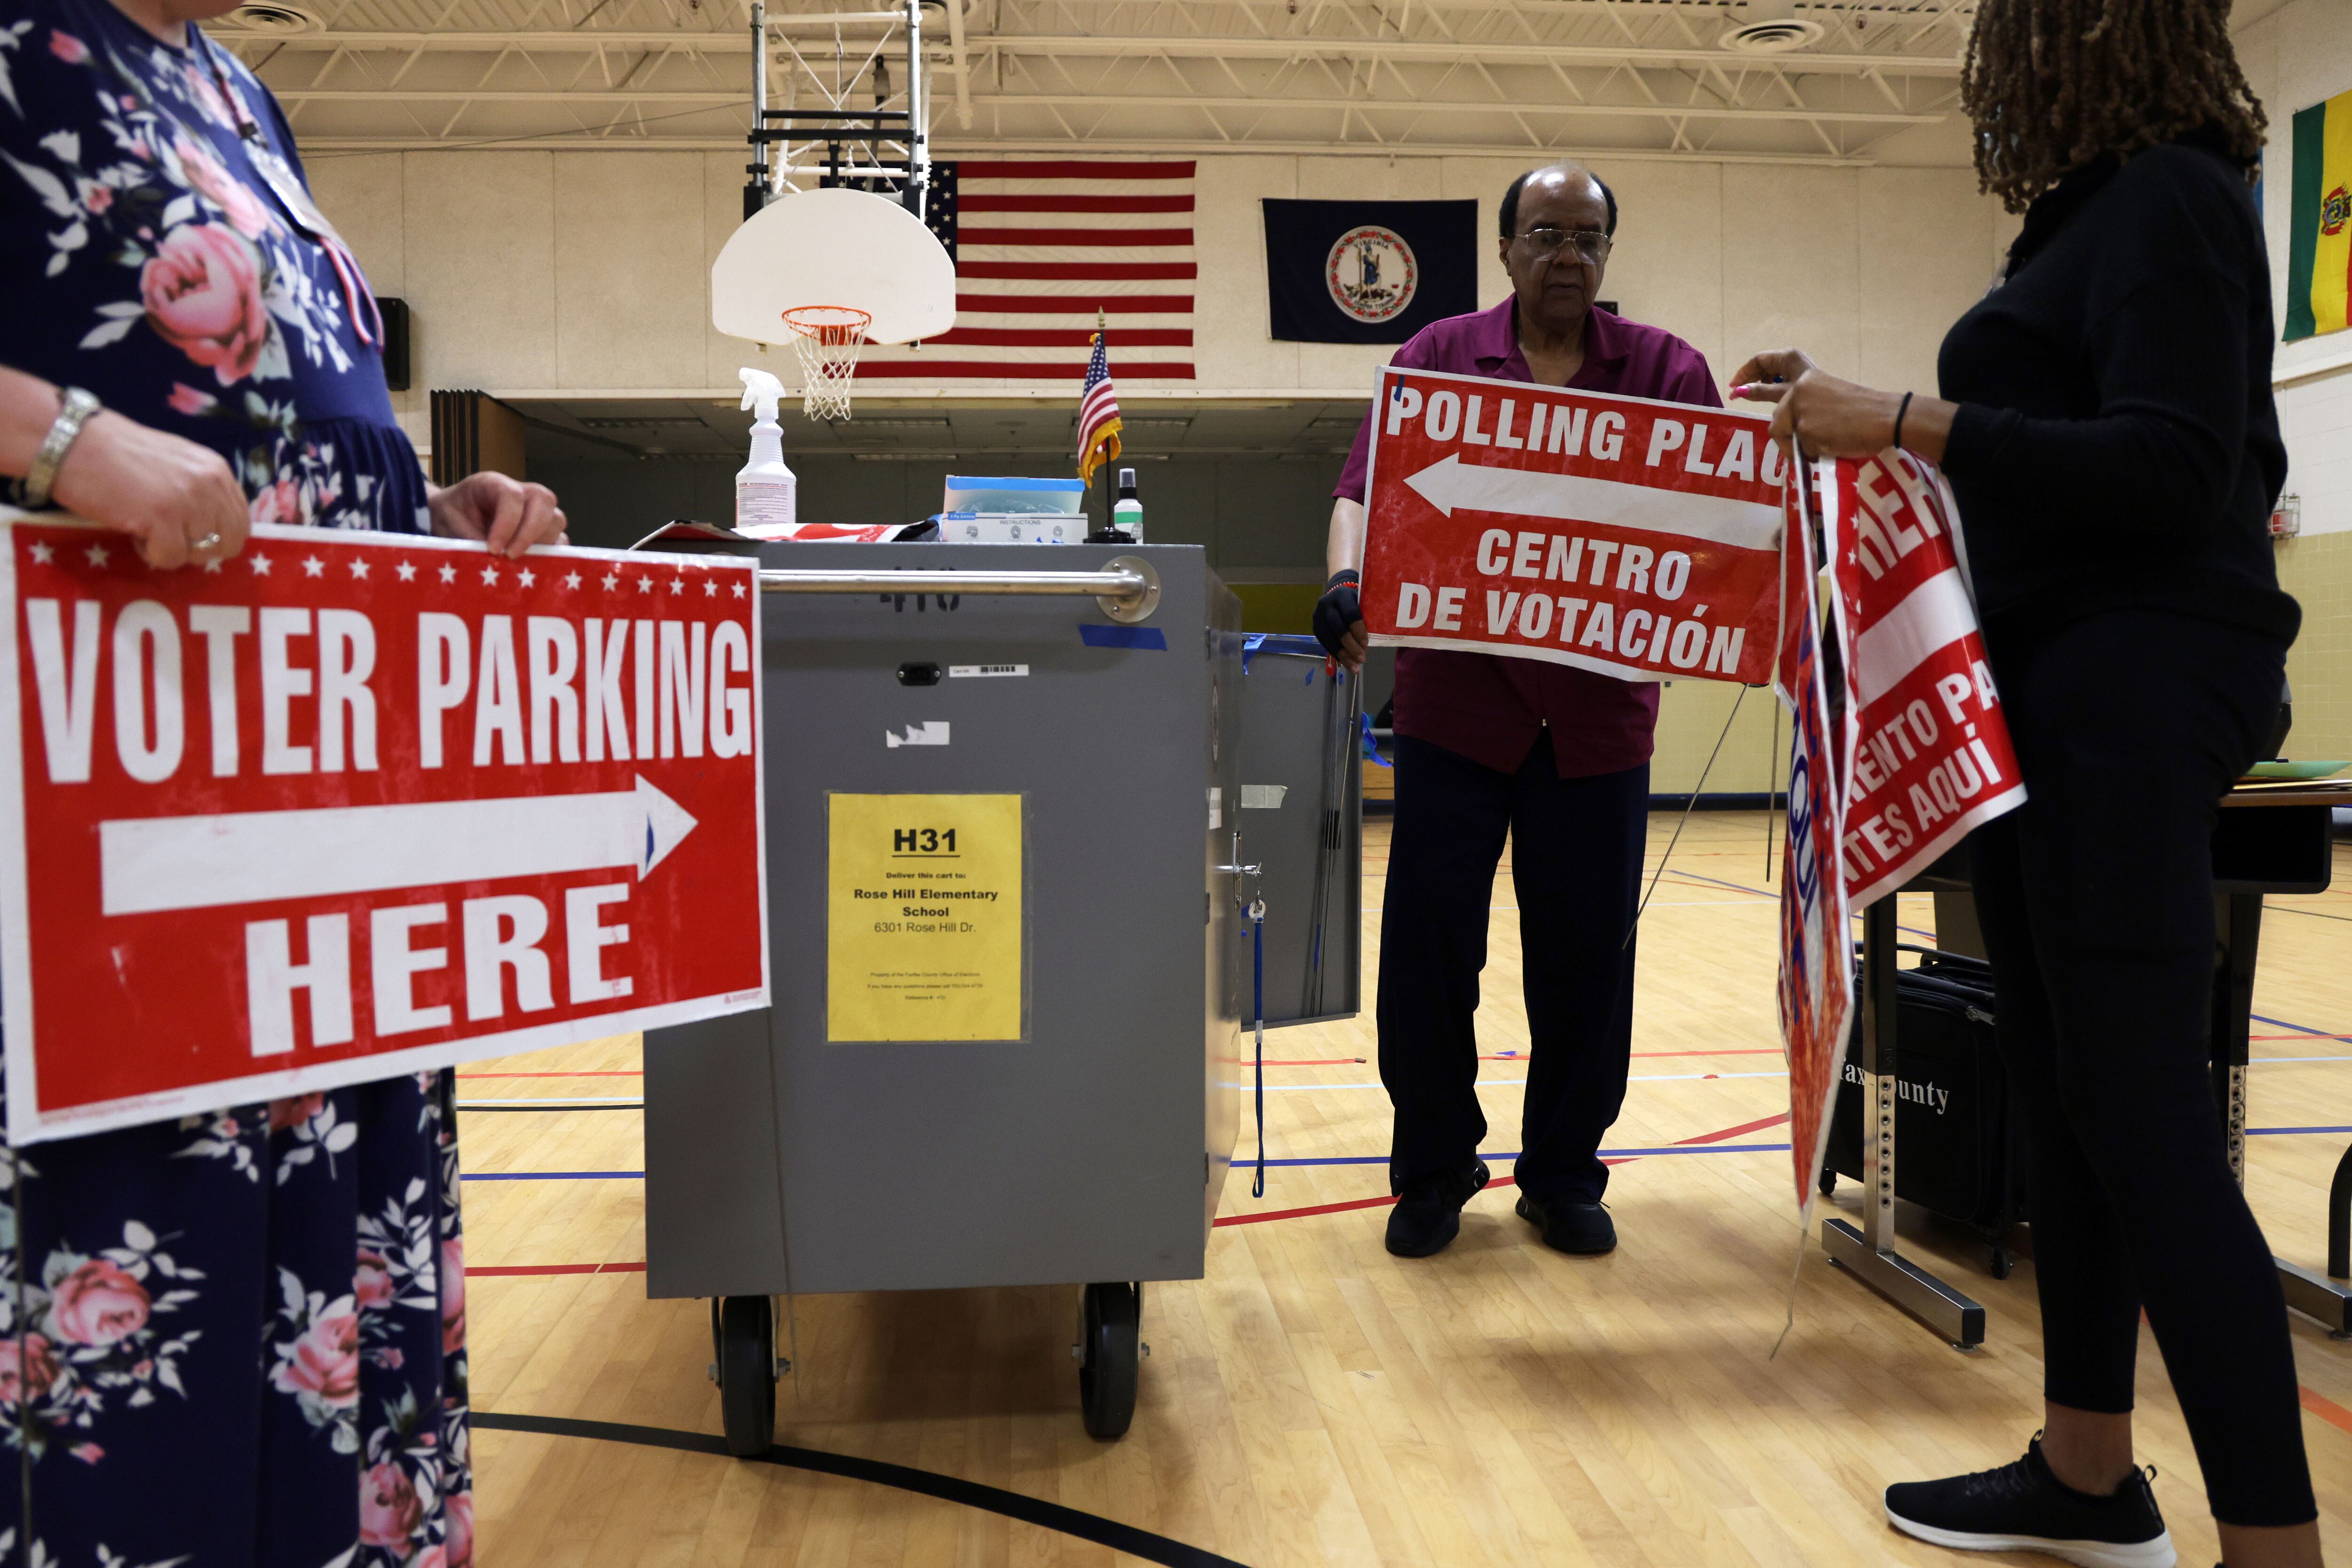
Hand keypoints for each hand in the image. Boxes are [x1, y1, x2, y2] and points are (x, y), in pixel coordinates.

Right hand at [48, 411, 248, 569]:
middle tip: (168, 537)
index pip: (241, 522)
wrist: (72, 441)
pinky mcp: (162, 517)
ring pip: (201, 553)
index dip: (216, 537)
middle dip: (199, 549)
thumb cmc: (116, 452)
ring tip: (146, 529)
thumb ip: (200, 491)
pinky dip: (151, 554)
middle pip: (229, 543)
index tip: (188, 533)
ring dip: (172, 550)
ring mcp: (188, 500)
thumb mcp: (176, 464)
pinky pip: (171, 558)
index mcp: (217, 470)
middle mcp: (210, 484)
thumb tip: (213, 528)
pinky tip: (134, 531)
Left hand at [429, 471, 565, 557]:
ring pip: (556, 520)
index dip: (507, 524)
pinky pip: (560, 541)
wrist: (451, 519)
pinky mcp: (543, 531)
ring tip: (520, 561)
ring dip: (542, 543)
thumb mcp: (450, 525)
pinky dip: (552, 554)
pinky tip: (532, 566)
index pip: (512, 496)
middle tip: (511, 556)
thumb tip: (494, 562)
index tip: (493, 549)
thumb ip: (471, 540)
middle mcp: (521, 493)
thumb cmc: (450, 517)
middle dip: (530, 532)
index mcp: (493, 484)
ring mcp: (536, 511)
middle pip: (543, 501)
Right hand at [1312, 575, 1366, 671]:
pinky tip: (1345, 663)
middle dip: (1350, 645)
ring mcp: (1318, 615)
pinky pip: (1324, 643)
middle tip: (1362, 658)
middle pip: (1338, 627)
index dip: (1358, 630)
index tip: (1366, 644)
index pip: (1350, 614)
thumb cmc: (1355, 602)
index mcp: (1341, 595)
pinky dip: (1336, 654)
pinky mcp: (1315, 626)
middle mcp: (1326, 603)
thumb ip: (1367, 615)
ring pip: (1329, 638)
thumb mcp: (1362, 603)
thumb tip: (1378, 637)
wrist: (1336, 598)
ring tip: (1354, 667)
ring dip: (1342, 654)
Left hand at [1729, 349, 1903, 459]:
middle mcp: (1800, 387)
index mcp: (1811, 375)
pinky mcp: (1802, 427)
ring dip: (1792, 444)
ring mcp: (1799, 406)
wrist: (1886, 418)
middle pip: (1769, 399)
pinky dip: (1806, 454)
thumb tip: (1783, 425)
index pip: (1779, 360)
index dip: (1755, 366)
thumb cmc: (1865, 412)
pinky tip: (1826, 449)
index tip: (1741, 379)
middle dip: (1752, 393)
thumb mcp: (1830, 397)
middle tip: (1736, 393)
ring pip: (1778, 429)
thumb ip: (1807, 404)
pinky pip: (1794, 448)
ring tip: (1819, 445)